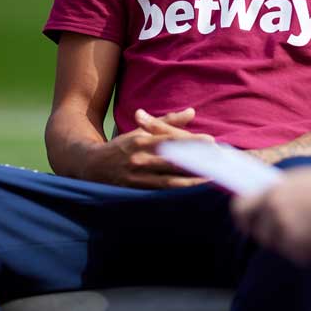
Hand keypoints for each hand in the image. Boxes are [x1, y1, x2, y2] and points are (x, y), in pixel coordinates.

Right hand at [79, 107, 214, 188]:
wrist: (90, 166)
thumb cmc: (122, 147)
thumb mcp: (141, 131)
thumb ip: (167, 122)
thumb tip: (192, 112)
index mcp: (142, 141)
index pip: (171, 140)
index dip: (192, 142)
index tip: (211, 141)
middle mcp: (140, 159)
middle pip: (173, 161)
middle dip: (197, 162)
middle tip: (220, 162)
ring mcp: (138, 178)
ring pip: (170, 182)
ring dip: (192, 182)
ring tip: (213, 181)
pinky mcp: (136, 193)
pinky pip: (162, 196)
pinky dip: (179, 197)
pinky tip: (195, 198)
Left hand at [233, 164, 310, 262]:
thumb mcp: (303, 179)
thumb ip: (282, 192)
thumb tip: (268, 204)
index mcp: (273, 191)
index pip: (240, 208)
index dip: (243, 220)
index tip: (250, 226)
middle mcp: (274, 210)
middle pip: (260, 235)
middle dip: (275, 238)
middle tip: (295, 235)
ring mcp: (286, 229)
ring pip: (282, 249)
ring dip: (297, 246)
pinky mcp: (300, 246)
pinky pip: (299, 258)